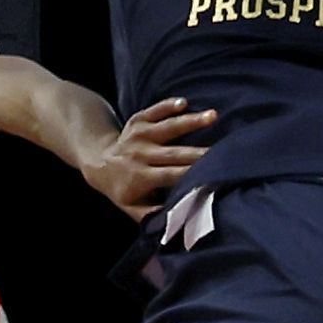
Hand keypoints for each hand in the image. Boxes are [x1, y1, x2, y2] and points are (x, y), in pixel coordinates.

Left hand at [79, 99, 213, 216]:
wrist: (100, 163)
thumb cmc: (125, 190)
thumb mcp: (133, 209)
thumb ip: (153, 216)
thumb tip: (179, 220)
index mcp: (140, 178)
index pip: (170, 176)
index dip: (190, 175)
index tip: (212, 175)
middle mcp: (139, 155)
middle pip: (173, 153)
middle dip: (198, 152)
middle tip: (222, 150)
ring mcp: (139, 135)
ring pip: (167, 127)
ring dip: (191, 121)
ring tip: (213, 116)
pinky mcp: (138, 120)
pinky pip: (155, 110)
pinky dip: (169, 105)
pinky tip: (185, 102)